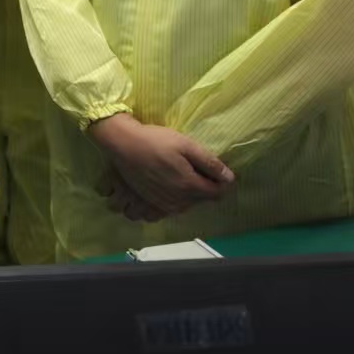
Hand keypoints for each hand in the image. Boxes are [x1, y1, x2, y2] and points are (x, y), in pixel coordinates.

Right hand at [89, 114, 233, 216]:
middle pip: (201, 200)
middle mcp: (178, 201)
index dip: (220, 182)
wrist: (123, 143)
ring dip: (186, 196)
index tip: (213, 170)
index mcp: (190, 186)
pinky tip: (163, 191)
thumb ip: (209, 163)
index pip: (217, 193)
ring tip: (177, 178)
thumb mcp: (186, 145)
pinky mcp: (148, 205)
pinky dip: (169, 205)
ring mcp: (162, 205)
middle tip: (191, 168)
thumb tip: (230, 178)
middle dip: (202, 187)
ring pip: (185, 207)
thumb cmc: (155, 141)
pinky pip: (165, 213)